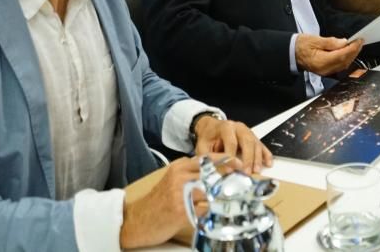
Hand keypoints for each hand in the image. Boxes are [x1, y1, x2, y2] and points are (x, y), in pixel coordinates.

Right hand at [120, 155, 239, 247]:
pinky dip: (214, 212)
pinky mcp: (180, 210)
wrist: (135, 220)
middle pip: (213, 173)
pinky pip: (204, 209)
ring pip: (211, 191)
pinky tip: (220, 215)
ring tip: (236, 200)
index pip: (208, 159)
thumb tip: (217, 175)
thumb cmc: (157, 202)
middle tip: (244, 184)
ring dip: (225, 196)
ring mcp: (180, 193)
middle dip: (230, 179)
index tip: (240, 164)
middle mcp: (180, 176)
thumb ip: (191, 175)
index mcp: (179, 166)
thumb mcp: (172, 181)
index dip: (227, 161)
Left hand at [193, 116, 272, 173]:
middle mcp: (238, 127)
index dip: (230, 157)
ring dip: (257, 158)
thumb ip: (208, 157)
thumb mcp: (202, 146)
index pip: (231, 142)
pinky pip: (261, 145)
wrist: (212, 128)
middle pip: (246, 141)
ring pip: (255, 143)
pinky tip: (268, 163)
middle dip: (248, 158)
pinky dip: (266, 154)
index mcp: (225, 127)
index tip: (230, 170)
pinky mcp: (253, 137)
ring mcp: (247, 131)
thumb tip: (217, 171)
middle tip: (247, 172)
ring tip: (256, 171)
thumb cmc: (208, 139)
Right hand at [295, 34, 362, 76]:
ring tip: (356, 46)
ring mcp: (325, 72)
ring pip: (343, 65)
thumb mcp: (315, 40)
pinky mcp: (326, 71)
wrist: (292, 53)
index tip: (358, 41)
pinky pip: (339, 66)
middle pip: (344, 61)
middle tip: (360, 42)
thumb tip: (343, 42)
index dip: (352, 48)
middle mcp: (324, 69)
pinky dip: (346, 59)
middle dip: (354, 51)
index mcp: (321, 61)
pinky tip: (348, 52)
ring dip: (351, 55)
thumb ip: (330, 42)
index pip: (341, 55)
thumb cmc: (300, 46)